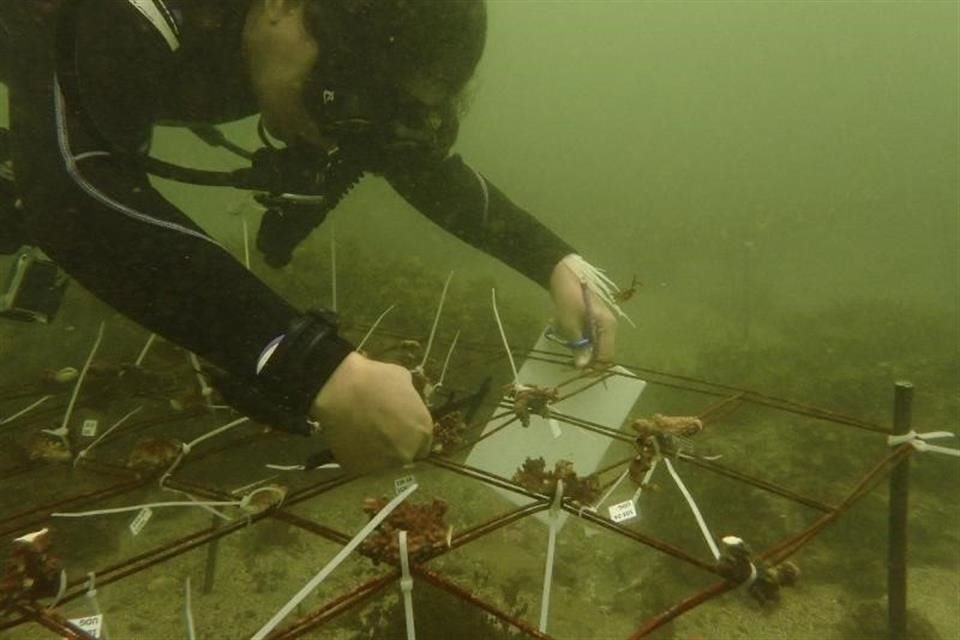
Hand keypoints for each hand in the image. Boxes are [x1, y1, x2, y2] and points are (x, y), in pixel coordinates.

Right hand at [310, 352, 433, 472]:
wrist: (339, 390)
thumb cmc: (374, 379)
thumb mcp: (402, 378)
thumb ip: (409, 397)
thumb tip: (405, 400)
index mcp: (422, 430)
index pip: (422, 444)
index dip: (410, 436)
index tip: (398, 429)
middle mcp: (407, 452)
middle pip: (404, 455)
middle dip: (395, 445)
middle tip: (380, 431)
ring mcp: (383, 464)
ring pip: (383, 464)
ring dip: (377, 453)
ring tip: (363, 436)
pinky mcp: (359, 469)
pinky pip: (361, 465)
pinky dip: (357, 456)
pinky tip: (350, 440)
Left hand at [549, 254, 617, 367]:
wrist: (564, 274)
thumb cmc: (568, 297)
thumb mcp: (570, 323)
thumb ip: (578, 345)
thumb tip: (582, 366)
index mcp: (607, 327)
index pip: (606, 357)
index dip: (593, 367)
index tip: (577, 371)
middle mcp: (609, 327)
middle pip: (602, 353)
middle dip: (586, 359)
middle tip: (569, 360)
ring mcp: (602, 324)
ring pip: (595, 346)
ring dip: (581, 349)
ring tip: (567, 343)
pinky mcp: (593, 321)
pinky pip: (589, 338)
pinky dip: (579, 340)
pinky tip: (568, 335)